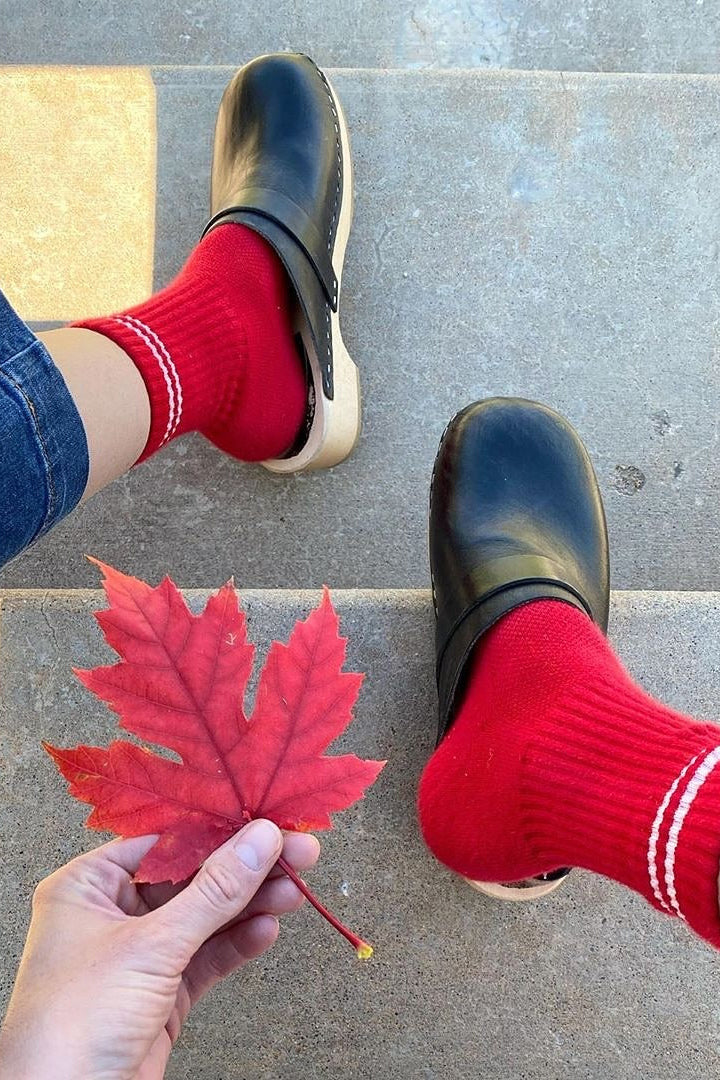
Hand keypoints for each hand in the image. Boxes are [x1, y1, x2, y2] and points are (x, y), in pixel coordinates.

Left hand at [0, 821, 318, 1079]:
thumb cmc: (70, 1027)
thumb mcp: (151, 946)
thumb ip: (213, 892)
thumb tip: (256, 842)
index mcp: (87, 888)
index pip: (165, 842)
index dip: (219, 830)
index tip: (264, 823)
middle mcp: (110, 916)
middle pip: (191, 878)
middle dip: (245, 869)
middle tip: (295, 853)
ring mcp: (136, 957)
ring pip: (205, 917)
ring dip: (250, 904)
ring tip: (290, 890)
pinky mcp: (159, 994)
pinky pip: (206, 957)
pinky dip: (238, 943)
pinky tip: (265, 929)